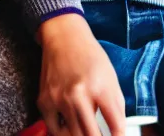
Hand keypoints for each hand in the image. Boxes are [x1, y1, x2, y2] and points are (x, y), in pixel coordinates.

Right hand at [37, 13, 125, 135]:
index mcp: (100, 87)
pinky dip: (64, 133)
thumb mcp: (110, 75)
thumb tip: (118, 128)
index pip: (115, 123)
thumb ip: (115, 102)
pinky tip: (71, 128)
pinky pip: (54, 130)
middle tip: (101, 135)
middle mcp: (78, 95)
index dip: (119, 135)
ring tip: (87, 131)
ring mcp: (59, 100)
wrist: (64, 37)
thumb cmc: (89, 55)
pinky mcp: (44, 102)